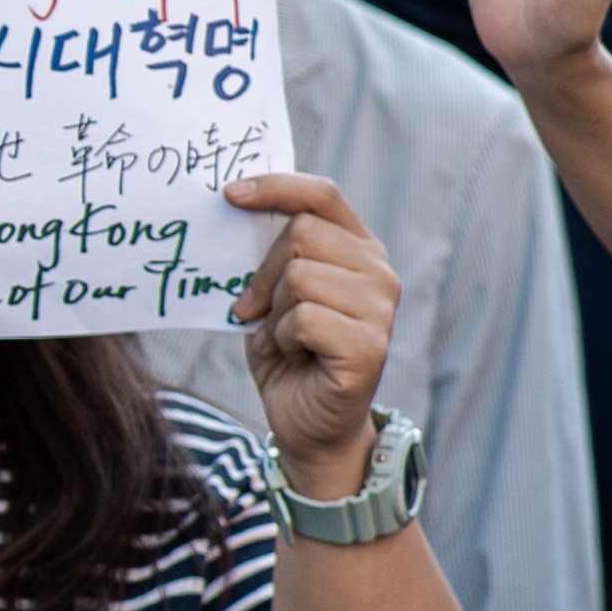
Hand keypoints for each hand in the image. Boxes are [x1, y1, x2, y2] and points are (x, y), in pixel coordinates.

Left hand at [224, 168, 403, 488]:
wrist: (306, 423)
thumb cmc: (287, 353)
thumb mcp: (272, 294)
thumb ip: (272, 254)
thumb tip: (237, 206)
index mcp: (358, 249)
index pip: (323, 196)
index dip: (277, 187)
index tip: (229, 194)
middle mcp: (379, 272)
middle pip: (301, 234)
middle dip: (262, 273)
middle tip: (258, 310)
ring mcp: (381, 308)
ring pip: (299, 275)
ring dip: (273, 312)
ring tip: (284, 339)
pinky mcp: (371, 345)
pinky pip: (304, 318)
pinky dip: (282, 339)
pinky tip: (293, 357)